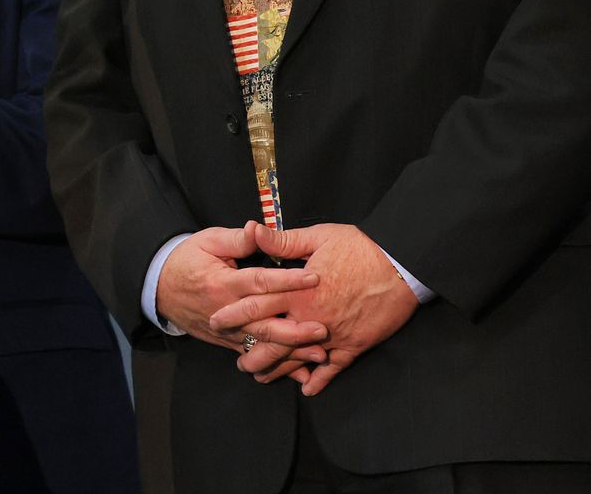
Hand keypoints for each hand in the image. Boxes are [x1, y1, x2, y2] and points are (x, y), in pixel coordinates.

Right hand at [156, 225, 327, 377]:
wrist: (160, 288)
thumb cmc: (187, 260)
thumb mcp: (207, 242)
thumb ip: (235, 239)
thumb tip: (257, 228)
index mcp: (223, 283)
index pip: (259, 283)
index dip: (287, 281)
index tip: (314, 278)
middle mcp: (227, 311)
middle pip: (264, 322)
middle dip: (294, 328)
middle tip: (323, 328)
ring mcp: (228, 330)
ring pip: (262, 343)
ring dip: (292, 351)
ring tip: (319, 354)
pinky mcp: (228, 341)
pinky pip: (254, 356)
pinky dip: (277, 366)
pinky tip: (301, 373)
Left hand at [210, 221, 418, 395]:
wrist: (402, 265)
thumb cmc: (360, 247)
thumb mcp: (318, 237)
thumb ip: (282, 241)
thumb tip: (252, 229)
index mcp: (297, 291)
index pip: (257, 305)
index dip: (234, 314)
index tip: (215, 322)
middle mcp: (310, 317)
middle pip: (273, 340)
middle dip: (252, 352)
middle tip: (237, 362)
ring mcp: (332, 334)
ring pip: (298, 357)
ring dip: (278, 368)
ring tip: (259, 375)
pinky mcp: (354, 344)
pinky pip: (334, 367)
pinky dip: (320, 378)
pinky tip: (308, 387)